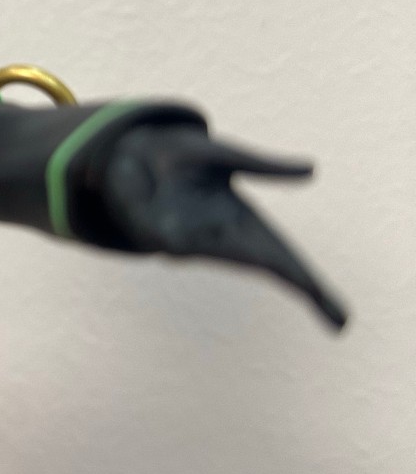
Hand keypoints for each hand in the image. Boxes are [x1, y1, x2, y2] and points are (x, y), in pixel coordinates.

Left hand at [102, 124, 348, 330]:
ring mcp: (194, 243)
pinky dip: (180, 231)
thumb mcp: (229, 156)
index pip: (285, 259)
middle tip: (341, 319)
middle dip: (303, 287)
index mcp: (245, 223)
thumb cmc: (186, 160)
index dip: (312, 285)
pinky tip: (176, 226)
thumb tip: (313, 170)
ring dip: (246, 261)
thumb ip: (265, 167)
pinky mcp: (161, 237)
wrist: (131, 154)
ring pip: (222, 255)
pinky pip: (177, 238)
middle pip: (269, 267)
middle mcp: (224, 239)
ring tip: (275, 274)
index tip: (341, 318)